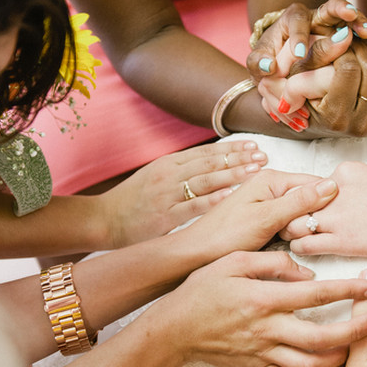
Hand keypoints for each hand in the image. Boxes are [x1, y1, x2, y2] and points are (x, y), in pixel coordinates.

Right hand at [98, 141, 267, 247]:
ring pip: (205, 180)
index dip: (231, 148)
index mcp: (169, 163)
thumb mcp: (155, 177)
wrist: (104, 219)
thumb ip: (181, 171)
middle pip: (210, 162)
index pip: (206, 152)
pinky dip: (213, 199)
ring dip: (232, 174)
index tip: (253, 146)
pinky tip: (231, 195)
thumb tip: (210, 166)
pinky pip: (193, 205)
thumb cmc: (132, 202)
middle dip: (239, 158)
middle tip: (262, 157)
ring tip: (254, 171)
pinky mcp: (165, 215)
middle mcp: (169, 174)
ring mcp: (167, 194)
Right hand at [159, 250, 366, 366]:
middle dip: (356, 330)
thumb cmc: (203, 289)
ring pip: (310, 364)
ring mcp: (263, 353)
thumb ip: (273, 261)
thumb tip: (306, 271)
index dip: (349, 291)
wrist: (174, 328)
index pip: (316, 294)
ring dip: (340, 357)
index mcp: (264, 299)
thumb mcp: (234, 261)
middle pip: (321, 336)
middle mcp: (267, 329)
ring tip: (360, 345)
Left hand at [187, 167, 342, 262]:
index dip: (328, 202)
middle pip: (309, 197)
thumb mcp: (267, 218)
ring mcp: (267, 202)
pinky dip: (292, 232)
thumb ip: (300, 201)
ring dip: (302, 226)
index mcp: (272, 178)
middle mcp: (270, 185)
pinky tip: (285, 241)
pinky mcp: (264, 218)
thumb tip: (332, 185)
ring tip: (288, 237)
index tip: (331, 220)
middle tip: (301, 232)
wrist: (198, 253)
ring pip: (300, 212)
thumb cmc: (226, 235)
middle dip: (312, 215)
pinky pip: (289, 222)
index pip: (316, 183)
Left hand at [247, 0, 366, 82]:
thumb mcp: (259, 62)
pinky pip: (365, 32)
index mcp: (293, 19)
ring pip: (352, 18)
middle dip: (341, 12)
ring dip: (362, 24)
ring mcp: (338, 24)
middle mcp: (318, 16)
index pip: (296, 21)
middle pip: (331, 7)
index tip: (299, 53)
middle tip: (351, 18)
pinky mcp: (352, 35)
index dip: (299, 36)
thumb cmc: (272, 62)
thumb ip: (258, 64)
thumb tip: (268, 67)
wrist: (286, 61)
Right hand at [249, 0, 366, 137]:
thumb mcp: (298, 78)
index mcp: (336, 118)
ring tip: (365, 38)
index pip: (349, 70)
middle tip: (354, 33)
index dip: (345, 48)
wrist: (322, 119)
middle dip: (363, 46)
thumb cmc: (305, 96)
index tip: (340, 37)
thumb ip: (316, 56)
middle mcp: (361, 125)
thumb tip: (344, 34)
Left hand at [280, 161, 366, 259]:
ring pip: (293, 223)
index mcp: (344, 172)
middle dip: (289, 215)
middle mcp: (335, 189)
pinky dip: (299, 249)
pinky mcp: (343, 239)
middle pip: (295, 202)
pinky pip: (304, 244)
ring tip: (293, 240)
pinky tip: (305, 253)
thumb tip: (335, 202)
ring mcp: (338, 214)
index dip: (303, 202)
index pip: (308, 186)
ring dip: (290, 233)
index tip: (304, 213)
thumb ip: (351, 189)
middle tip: (288, 227)